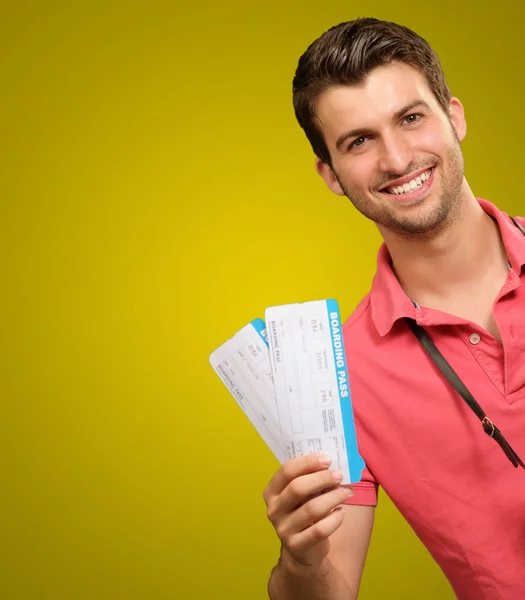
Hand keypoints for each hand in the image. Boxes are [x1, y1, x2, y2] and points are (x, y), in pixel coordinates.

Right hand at [263, 454, 352, 569]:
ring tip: (347, 492)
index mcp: (272, 492)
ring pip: (312, 509)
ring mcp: (283, 529)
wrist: (302, 550)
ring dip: (334, 497)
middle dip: (322, 479)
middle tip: (339, 475)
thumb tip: (332, 463)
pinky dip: (335, 519)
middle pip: (298, 488)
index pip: (286, 471)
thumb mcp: (301, 495)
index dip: (307, 463)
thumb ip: (309, 479)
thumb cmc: (303, 512)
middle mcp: (274, 510)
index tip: (327, 459)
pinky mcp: (297, 546)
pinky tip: (341, 512)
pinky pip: (320, 530)